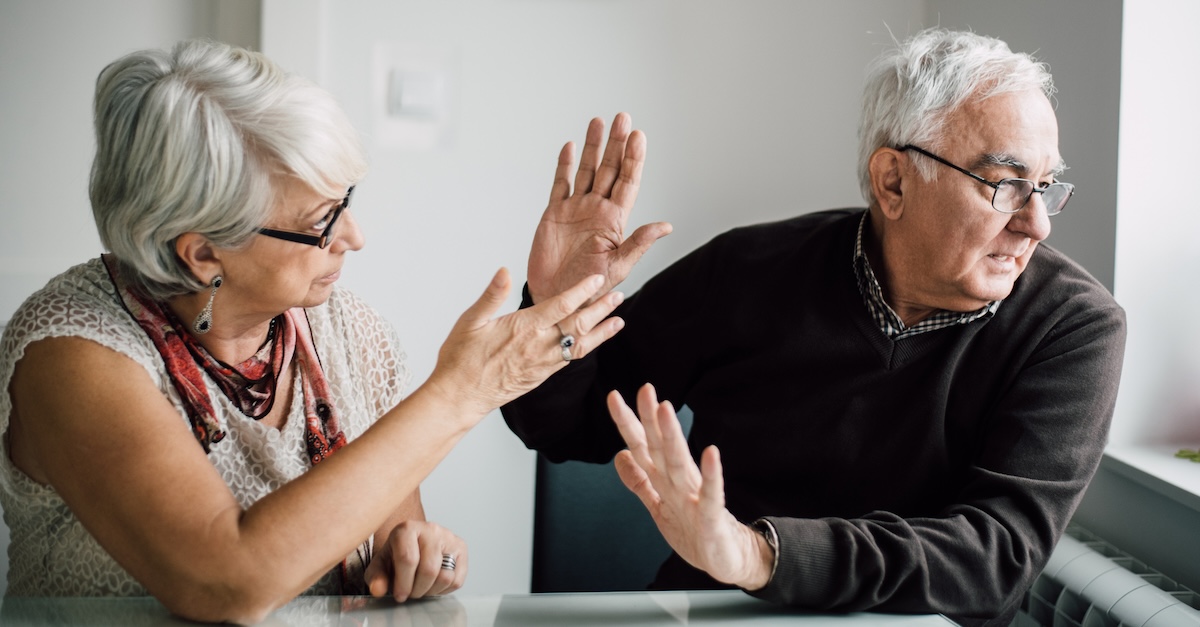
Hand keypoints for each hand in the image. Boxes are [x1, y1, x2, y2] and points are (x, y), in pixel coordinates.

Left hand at [364, 520, 466, 601]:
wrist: (413, 544)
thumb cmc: (396, 554)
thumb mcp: (381, 565)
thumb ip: (376, 577)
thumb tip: (378, 589)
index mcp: (407, 529)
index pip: (408, 559)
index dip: (403, 583)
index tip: (399, 595)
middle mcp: (431, 529)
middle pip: (429, 570)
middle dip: (418, 589)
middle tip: (410, 593)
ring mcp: (448, 537)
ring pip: (445, 576)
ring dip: (431, 591)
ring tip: (421, 588)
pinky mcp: (461, 548)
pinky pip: (457, 580)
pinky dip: (444, 590)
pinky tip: (433, 585)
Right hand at [429, 267, 625, 415]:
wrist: (460, 397)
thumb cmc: (460, 358)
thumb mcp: (470, 321)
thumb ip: (492, 295)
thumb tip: (504, 270)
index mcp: (523, 328)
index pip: (561, 305)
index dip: (582, 291)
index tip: (598, 279)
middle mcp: (538, 346)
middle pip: (578, 325)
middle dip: (601, 310)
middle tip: (618, 296)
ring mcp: (542, 363)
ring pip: (580, 346)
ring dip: (601, 332)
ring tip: (618, 321)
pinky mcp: (541, 376)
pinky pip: (570, 360)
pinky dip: (586, 349)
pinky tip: (592, 343)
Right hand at [527, 112, 671, 304]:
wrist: (557, 299)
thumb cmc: (589, 289)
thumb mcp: (618, 267)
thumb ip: (639, 243)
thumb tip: (666, 226)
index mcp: (615, 221)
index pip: (627, 182)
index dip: (633, 159)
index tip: (638, 136)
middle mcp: (597, 210)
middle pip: (609, 169)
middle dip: (616, 143)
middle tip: (623, 117)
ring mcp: (576, 209)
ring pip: (586, 171)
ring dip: (592, 147)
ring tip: (598, 121)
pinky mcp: (554, 214)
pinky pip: (561, 184)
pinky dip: (565, 165)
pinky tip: (570, 146)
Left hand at [608, 384, 773, 589]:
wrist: (726, 558)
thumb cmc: (693, 529)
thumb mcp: (658, 506)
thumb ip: (640, 482)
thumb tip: (619, 455)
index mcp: (664, 480)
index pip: (642, 447)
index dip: (628, 424)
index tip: (614, 397)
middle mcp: (679, 482)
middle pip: (661, 448)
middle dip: (650, 419)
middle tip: (645, 389)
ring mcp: (696, 498)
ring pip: (681, 464)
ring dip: (672, 437)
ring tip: (666, 409)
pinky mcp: (712, 518)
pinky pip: (711, 495)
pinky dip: (710, 475)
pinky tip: (710, 453)